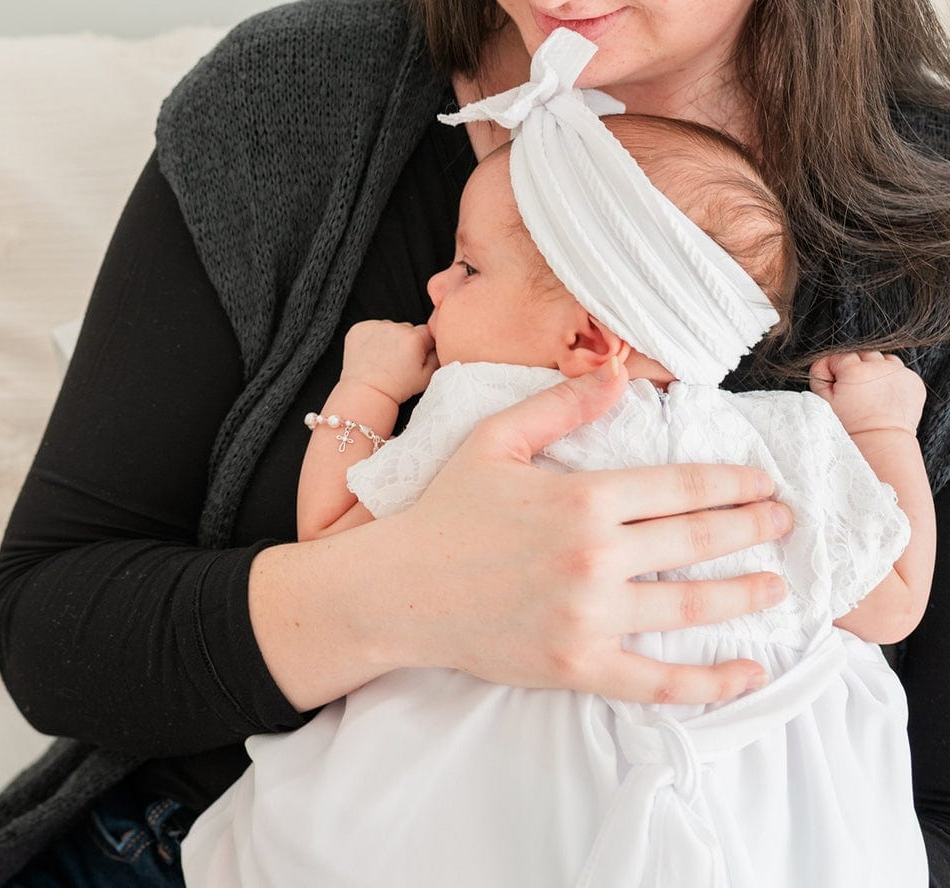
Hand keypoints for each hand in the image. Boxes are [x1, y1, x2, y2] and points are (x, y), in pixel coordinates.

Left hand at [340, 320, 438, 404]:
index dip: (423, 345)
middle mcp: (395, 327)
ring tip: (384, 358)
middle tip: (399, 360)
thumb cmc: (395, 388)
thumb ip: (437, 357)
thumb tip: (439, 345)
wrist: (367, 393)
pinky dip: (371, 338)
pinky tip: (371, 354)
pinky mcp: (358, 329)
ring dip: (388, 338)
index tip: (416, 356)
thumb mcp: (426, 377)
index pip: (426, 332)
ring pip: (389, 328)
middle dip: (405, 341)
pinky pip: (371, 328)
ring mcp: (374, 327)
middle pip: (406, 329)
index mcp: (414, 337)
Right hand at [366, 359, 790, 703]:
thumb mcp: (494, 441)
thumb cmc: (444, 513)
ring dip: (746, 594)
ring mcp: (590, 616)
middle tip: (784, 524)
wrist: (398, 590)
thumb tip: (620, 376)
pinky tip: (748, 671)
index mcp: (582, 498)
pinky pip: (659, 681)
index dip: (734, 484)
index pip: (682, 486)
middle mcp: (595, 556)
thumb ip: (560, 406)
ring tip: (775, 583)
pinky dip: (710, 682)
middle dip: (754, 529)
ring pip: (692, 607)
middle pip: (700, 541)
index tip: (763, 483)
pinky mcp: (578, 665)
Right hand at [809, 351, 924, 435]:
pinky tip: (884, 395)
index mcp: (855, 371)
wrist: (881, 441)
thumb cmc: (849, 425)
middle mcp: (879, 367)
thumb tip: (824, 361)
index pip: (839, 356)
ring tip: (871, 391)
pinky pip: (899, 370)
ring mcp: (899, 373)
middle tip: (854, 390)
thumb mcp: (823, 401)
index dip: (835, 370)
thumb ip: (819, 374)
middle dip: (856, 367)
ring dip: (875, 369)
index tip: (837, 385)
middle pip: (862, 354)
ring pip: (883, 359)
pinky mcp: (913, 381)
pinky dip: (891, 379)